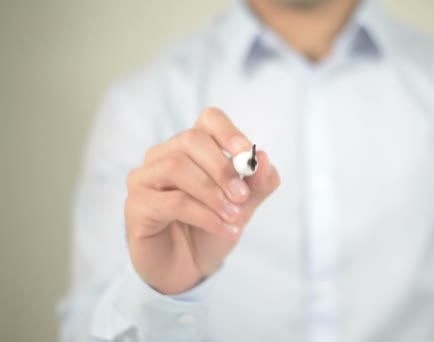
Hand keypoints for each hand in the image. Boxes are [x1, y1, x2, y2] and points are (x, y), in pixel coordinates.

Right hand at [125, 108, 279, 293]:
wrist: (189, 267)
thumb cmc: (212, 227)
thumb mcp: (243, 205)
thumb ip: (257, 183)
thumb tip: (264, 158)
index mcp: (193, 148)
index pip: (209, 120)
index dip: (228, 131)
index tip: (247, 154)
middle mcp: (164, 155)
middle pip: (191, 140)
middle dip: (222, 168)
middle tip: (242, 196)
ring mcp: (145, 178)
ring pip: (176, 167)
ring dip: (212, 193)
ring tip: (233, 216)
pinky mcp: (136, 205)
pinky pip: (172, 201)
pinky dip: (204, 215)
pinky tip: (223, 229)